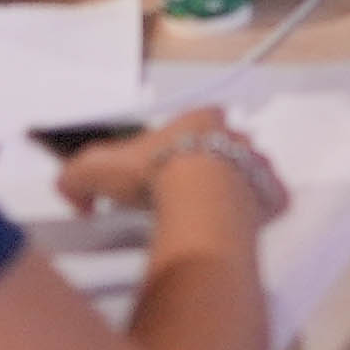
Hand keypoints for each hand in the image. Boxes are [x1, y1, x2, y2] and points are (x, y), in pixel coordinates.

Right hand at [58, 108, 287, 222]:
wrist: (199, 200)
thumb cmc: (151, 175)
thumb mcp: (96, 168)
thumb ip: (74, 178)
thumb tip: (77, 198)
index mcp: (201, 120)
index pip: (194, 124)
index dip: (178, 145)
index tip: (163, 168)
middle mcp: (237, 137)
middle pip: (225, 148)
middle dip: (210, 166)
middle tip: (186, 196)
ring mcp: (260, 167)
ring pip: (249, 175)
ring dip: (235, 190)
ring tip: (210, 217)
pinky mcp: (274, 199)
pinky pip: (270, 204)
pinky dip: (258, 214)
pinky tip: (238, 228)